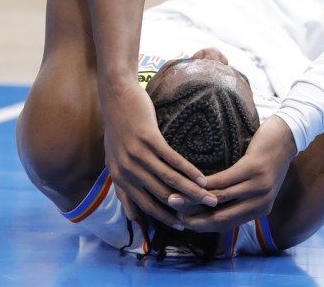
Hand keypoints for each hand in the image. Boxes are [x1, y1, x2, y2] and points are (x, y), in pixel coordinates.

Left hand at [101, 80, 217, 228]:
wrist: (116, 97)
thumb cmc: (118, 128)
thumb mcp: (114, 161)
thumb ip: (123, 189)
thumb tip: (131, 217)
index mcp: (120, 176)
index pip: (144, 204)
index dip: (164, 216)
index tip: (181, 225)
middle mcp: (127, 169)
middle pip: (160, 194)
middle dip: (183, 206)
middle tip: (204, 212)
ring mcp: (138, 154)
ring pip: (169, 179)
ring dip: (192, 191)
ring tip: (209, 198)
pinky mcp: (149, 139)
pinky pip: (173, 160)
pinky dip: (189, 171)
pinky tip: (202, 178)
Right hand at [180, 115, 296, 231]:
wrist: (287, 136)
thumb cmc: (267, 159)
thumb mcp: (256, 184)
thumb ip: (239, 199)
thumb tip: (210, 209)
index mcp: (260, 210)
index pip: (226, 225)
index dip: (203, 226)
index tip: (183, 224)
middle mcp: (261, 203)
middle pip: (221, 218)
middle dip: (195, 219)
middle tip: (173, 214)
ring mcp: (259, 187)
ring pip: (219, 199)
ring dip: (194, 200)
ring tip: (175, 198)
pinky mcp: (254, 169)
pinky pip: (224, 179)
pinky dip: (206, 183)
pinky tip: (191, 181)